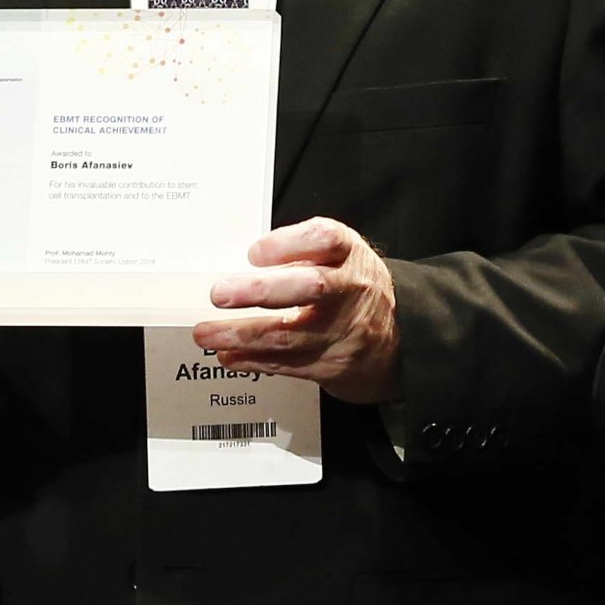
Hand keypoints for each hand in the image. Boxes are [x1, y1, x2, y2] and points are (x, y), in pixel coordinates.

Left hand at [197, 217, 400, 403]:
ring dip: (241, 335)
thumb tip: (239, 263)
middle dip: (259, 291)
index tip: (254, 252)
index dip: (288, 243)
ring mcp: (345, 331)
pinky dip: (253, 360)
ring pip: (290, 335)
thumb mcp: (340, 257)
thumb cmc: (352, 288)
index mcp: (349, 254)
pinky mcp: (334, 366)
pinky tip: (228, 356)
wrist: (399, 339)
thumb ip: (301, 252)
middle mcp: (351, 290)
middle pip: (310, 288)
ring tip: (205, 333)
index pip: (325, 238)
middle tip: (219, 294)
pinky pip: (288, 365)